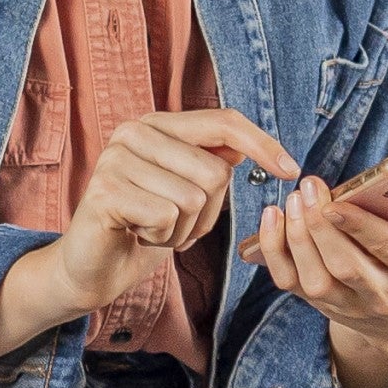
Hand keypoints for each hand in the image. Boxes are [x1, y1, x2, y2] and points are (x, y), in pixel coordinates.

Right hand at [0, 107, 294, 369]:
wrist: (95, 266)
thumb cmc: (146, 227)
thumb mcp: (189, 192)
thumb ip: (214, 163)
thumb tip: (253, 147)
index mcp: (159, 124)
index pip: (224, 122)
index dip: (263, 144)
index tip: (292, 170)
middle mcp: (134, 131)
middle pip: (215, 172)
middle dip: (208, 213)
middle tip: (176, 223)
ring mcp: (116, 158)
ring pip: (194, 198)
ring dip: (185, 229)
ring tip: (155, 229)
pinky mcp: (106, 190)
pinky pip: (168, 216)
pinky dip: (163, 238)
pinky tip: (139, 235)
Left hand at [247, 170, 387, 387]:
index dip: (360, 227)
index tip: (338, 201)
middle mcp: (382, 295)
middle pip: (346, 264)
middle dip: (322, 225)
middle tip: (309, 188)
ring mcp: (347, 304)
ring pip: (315, 275)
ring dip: (298, 236)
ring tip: (294, 199)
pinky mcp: (318, 305)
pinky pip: (289, 281)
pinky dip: (274, 251)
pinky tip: (272, 218)